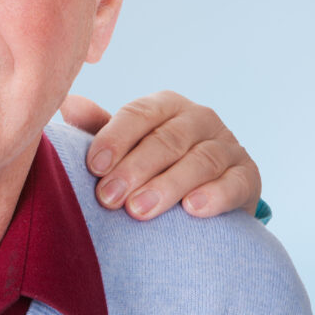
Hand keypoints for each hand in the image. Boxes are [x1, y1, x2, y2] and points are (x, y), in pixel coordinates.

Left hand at [62, 90, 260, 219]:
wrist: (208, 195)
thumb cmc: (157, 167)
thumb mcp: (128, 147)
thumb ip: (100, 129)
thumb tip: (66, 104)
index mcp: (167, 106)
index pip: (140, 114)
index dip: (115, 139)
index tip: (94, 167)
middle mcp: (200, 119)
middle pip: (168, 139)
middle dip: (136, 169)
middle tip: (109, 198)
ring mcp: (228, 146)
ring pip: (201, 160)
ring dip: (169, 185)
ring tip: (140, 210)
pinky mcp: (248, 176)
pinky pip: (235, 182)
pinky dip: (216, 194)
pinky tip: (193, 209)